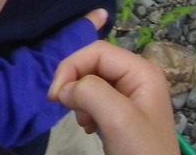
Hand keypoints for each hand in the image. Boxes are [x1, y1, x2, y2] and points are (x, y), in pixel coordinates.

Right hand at [49, 40, 177, 154]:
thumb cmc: (140, 151)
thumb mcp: (118, 119)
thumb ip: (92, 93)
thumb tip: (64, 87)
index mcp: (142, 70)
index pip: (98, 51)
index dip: (72, 66)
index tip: (54, 96)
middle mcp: (138, 77)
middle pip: (94, 65)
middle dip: (76, 84)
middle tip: (66, 110)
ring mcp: (131, 96)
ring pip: (93, 83)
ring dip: (80, 100)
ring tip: (86, 122)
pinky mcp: (123, 114)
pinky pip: (96, 101)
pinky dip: (86, 111)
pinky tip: (91, 127)